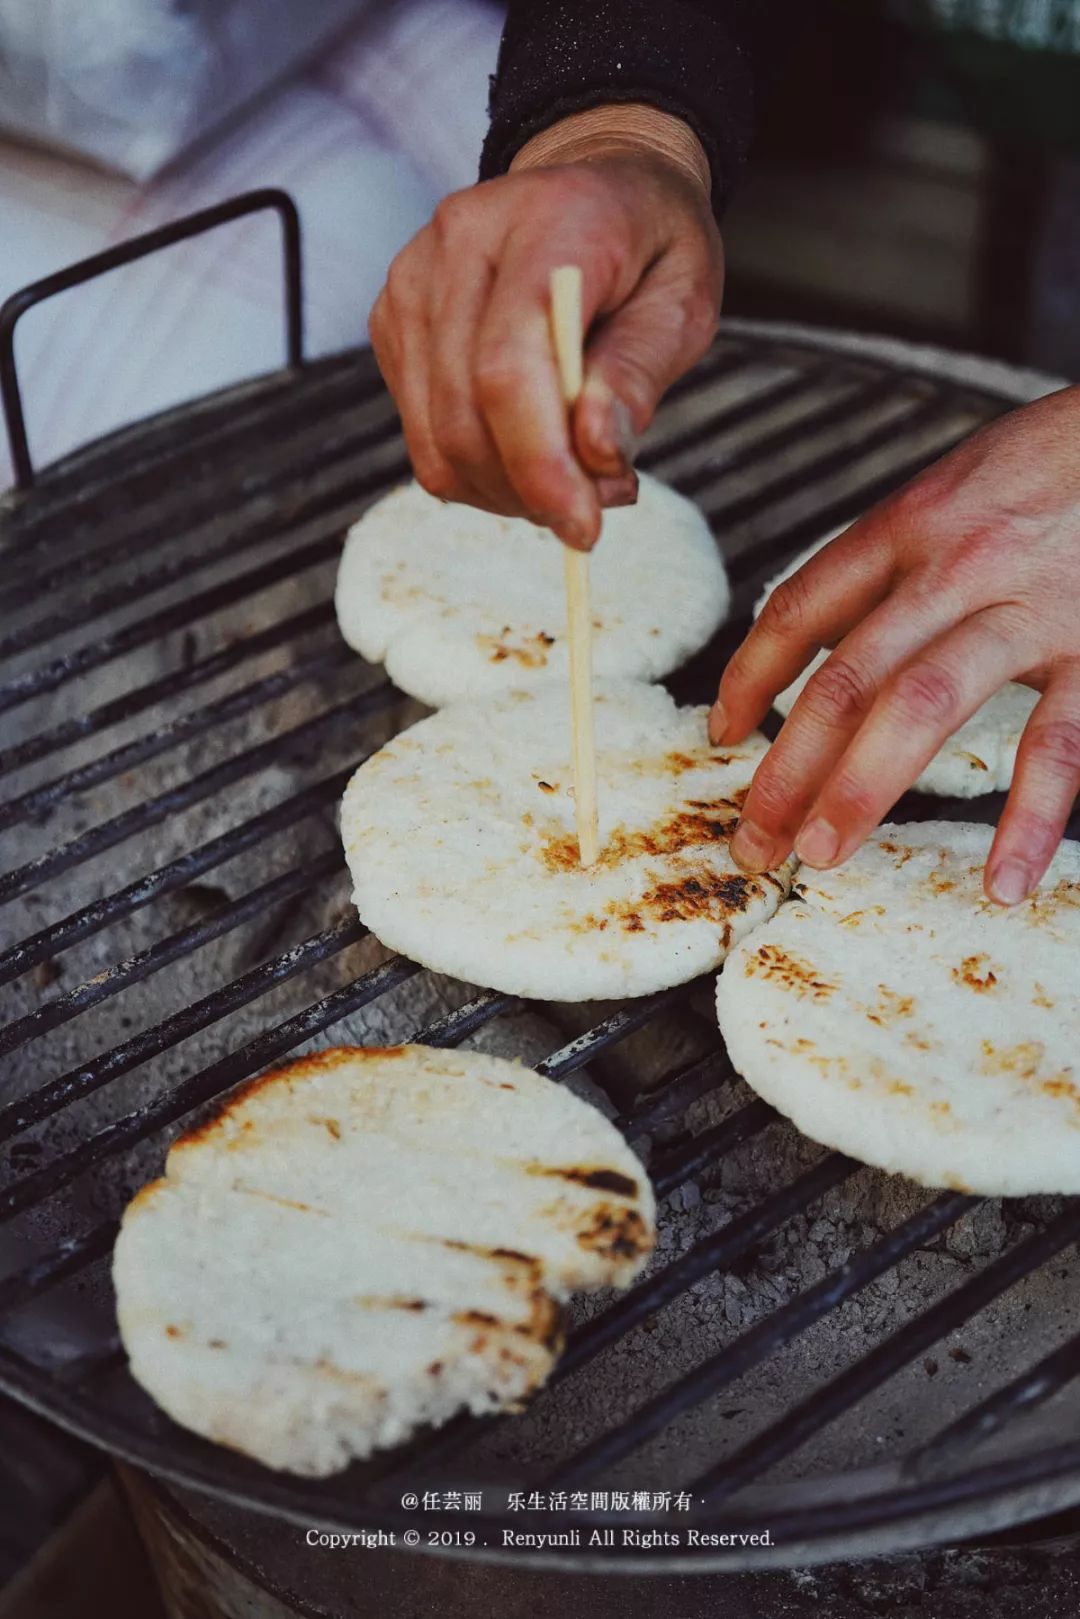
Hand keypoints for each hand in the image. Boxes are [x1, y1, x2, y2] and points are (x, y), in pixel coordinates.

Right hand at [368, 120, 722, 549]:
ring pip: (437, 438)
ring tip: (570, 478)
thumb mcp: (682, 300)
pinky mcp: (393, 321)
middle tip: (595, 507)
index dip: (541, 463)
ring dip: (505, 490)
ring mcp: (413, 282)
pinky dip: (478, 470)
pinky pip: (424, 435)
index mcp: (544, 224)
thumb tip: (597, 453)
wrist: (592, 181)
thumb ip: (638, 373)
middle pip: (465, 413)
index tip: (586, 527)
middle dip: (531, 490)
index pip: (509, 367)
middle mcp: (459, 244)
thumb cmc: (646, 244)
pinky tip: (527, 452)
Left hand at [712, 384, 1079, 903]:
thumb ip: (891, 563)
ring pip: (925, 705)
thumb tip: (813, 638)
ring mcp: (1030, 608)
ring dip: (864, 788)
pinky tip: (1003, 881)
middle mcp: (958, 564)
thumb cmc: (1049, 468)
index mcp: (910, 523)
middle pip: (848, 676)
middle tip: (754, 838)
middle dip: (790, 767)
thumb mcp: (953, 490)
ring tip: (822, 855)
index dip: (751, 676)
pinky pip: (1058, 743)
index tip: (722, 734)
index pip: (802, 607)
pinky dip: (1029, 818)